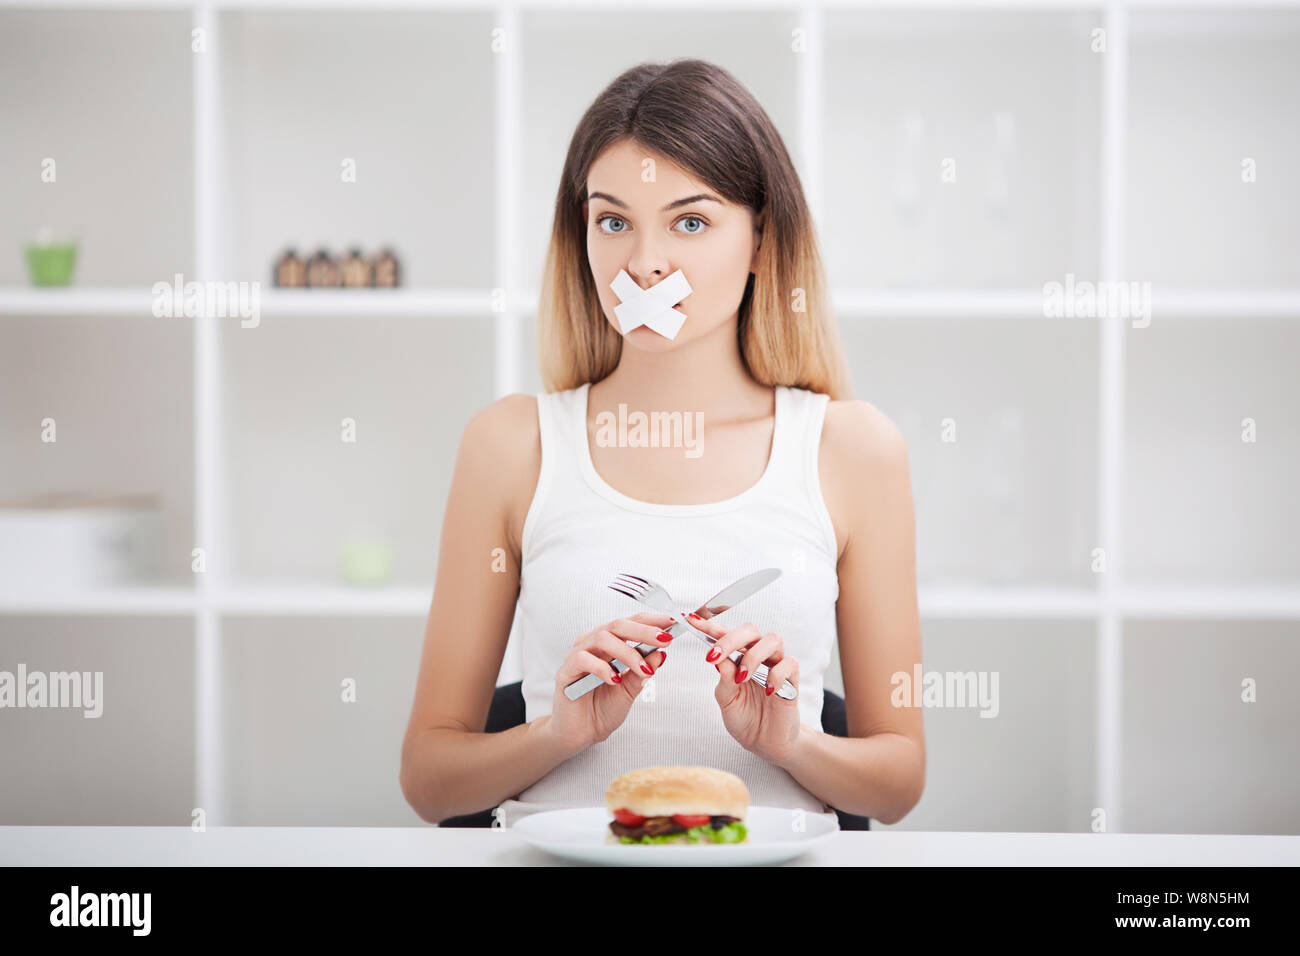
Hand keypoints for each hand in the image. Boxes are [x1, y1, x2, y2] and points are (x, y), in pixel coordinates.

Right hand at [546, 612, 675, 754]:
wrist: (582, 734)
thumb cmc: (603, 709)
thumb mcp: (631, 690)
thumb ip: (643, 670)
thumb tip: (661, 652)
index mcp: (610, 644)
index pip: (631, 623)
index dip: (652, 621)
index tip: (673, 623)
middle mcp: (593, 644)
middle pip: (617, 625)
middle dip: (644, 631)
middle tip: (664, 640)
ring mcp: (577, 655)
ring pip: (602, 638)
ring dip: (627, 653)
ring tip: (643, 670)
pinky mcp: (565, 671)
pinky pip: (583, 659)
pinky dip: (602, 668)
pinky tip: (615, 680)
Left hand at [689, 617, 800, 764]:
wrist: (765, 743)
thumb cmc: (745, 719)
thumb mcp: (726, 701)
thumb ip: (724, 679)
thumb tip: (717, 658)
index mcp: (738, 658)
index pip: (725, 635)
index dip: (710, 626)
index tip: (693, 621)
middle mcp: (757, 657)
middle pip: (750, 630)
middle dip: (730, 639)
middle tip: (716, 655)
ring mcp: (775, 666)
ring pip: (772, 640)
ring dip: (753, 656)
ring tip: (743, 677)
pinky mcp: (792, 680)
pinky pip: (789, 664)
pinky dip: (776, 675)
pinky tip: (767, 690)